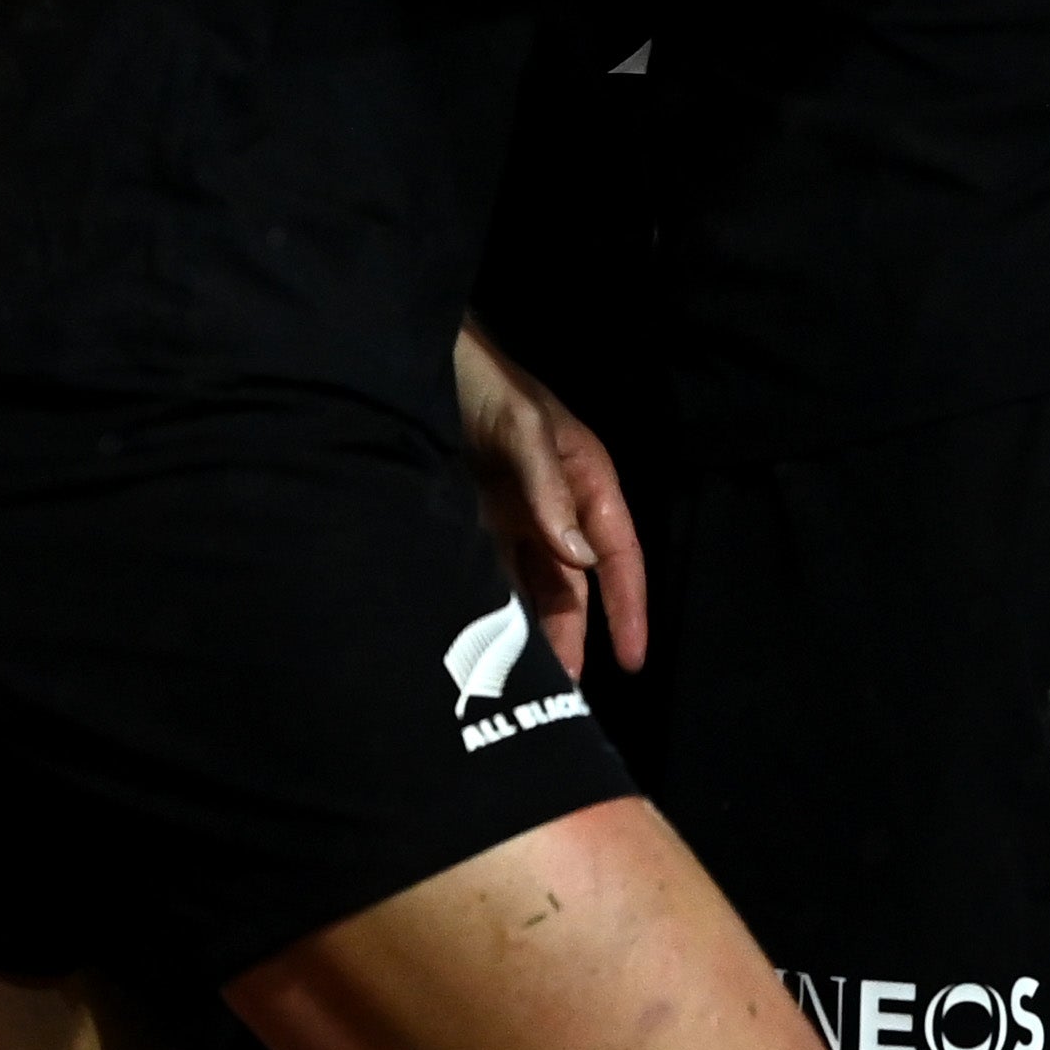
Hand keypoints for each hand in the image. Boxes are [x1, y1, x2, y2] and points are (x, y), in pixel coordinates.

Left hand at [454, 321, 644, 680]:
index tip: (632, 659)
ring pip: (532, 586)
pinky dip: (492, 605)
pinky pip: (488, 573)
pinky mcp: (473, 519)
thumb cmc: (484, 379)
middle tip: (564, 690)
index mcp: (586, 481)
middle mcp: (555, 505)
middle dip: (572, 635)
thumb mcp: (522, 426)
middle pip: (573, 584)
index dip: (629, 607)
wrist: (417, 359)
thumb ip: (549, 490)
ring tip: (524, 679)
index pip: (618, 554)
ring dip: (531, 629)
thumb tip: (579, 558)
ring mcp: (514, 514)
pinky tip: (483, 642)